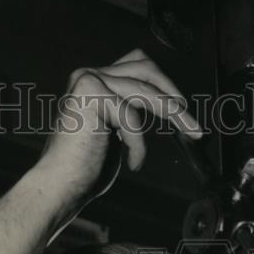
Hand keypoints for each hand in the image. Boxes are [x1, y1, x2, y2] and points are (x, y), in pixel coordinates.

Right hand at [34, 48, 201, 214]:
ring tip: (189, 133)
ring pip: (146, 91)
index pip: (137, 66)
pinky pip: (132, 117)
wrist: (59, 187)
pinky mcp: (91, 94)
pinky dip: (138, 144)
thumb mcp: (114, 135)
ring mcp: (88, 81)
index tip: (183, 107)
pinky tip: (133, 162)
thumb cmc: (84, 171)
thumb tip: (163, 105)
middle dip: (174, 93)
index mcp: (92, 82)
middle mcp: (88, 75)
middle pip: (145, 68)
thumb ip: (129, 114)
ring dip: (175, 114)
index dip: (164, 83)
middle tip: (194, 122)